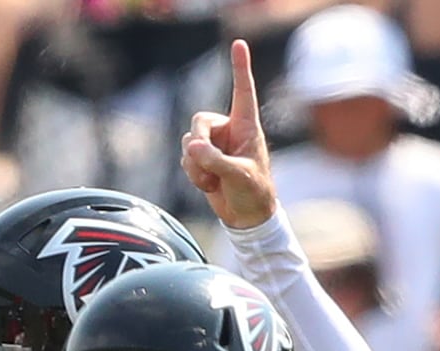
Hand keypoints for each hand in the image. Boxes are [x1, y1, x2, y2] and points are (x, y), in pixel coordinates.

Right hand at [180, 39, 275, 229]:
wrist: (247, 217)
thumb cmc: (254, 194)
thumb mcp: (240, 177)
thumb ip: (216, 161)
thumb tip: (192, 146)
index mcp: (247, 127)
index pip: (242, 92)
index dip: (240, 68)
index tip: (239, 43)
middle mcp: (229, 131)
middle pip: (199, 121)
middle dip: (198, 144)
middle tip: (208, 163)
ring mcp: (214, 145)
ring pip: (188, 143)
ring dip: (196, 166)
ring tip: (215, 182)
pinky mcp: (202, 159)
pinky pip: (185, 158)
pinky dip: (193, 174)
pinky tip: (209, 185)